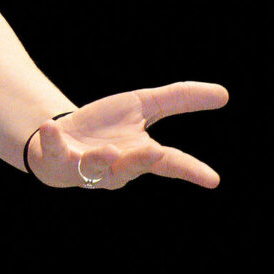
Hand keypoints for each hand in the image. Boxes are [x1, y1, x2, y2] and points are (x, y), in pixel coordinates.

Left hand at [28, 81, 226, 189]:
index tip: (213, 179)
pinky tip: (49, 126)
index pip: (169, 163)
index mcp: (139, 155)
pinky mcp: (58, 157)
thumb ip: (179, 100)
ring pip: (95, 167)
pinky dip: (52, 139)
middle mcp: (114, 166)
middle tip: (156, 154)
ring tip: (110, 151)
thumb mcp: (143, 107)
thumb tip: (224, 93)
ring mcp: (85, 165)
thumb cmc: (108, 128)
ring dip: (102, 160)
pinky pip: (54, 151)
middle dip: (142, 161)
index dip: (190, 170)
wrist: (63, 139)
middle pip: (131, 167)